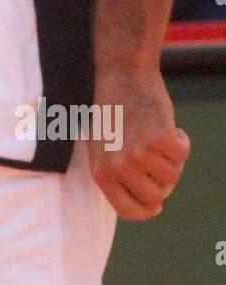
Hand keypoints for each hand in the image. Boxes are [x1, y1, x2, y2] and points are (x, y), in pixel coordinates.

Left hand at [86, 68, 189, 219]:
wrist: (120, 74)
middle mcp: (119, 167)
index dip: (148, 209)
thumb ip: (118, 176)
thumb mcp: (103, 148)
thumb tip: (151, 205)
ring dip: (171, 157)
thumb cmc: (112, 110)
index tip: (156, 203)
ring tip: (156, 135)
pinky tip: (170, 127)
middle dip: (163, 181)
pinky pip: (183, 154)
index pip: (130, 211)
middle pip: (157, 196)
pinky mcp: (159, 138)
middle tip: (157, 157)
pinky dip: (181, 140)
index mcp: (101, 173)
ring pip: (173, 175)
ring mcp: (140, 154)